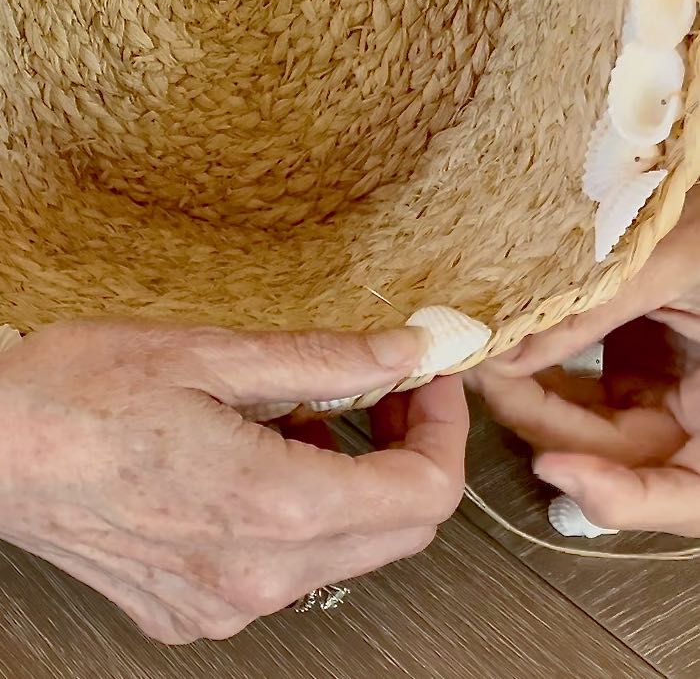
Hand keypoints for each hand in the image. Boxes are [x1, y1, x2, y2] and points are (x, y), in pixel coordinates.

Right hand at [0, 320, 467, 643]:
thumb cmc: (82, 393)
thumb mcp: (214, 355)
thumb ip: (327, 360)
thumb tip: (404, 353)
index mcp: (274, 509)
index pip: (425, 494)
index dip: (445, 432)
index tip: (429, 383)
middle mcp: (259, 576)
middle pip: (400, 528)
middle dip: (410, 451)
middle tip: (385, 393)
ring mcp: (228, 602)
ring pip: (350, 547)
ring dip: (356, 478)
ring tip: (311, 418)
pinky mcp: (199, 607)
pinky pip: (294, 565)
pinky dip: (306, 508)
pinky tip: (266, 458)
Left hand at [466, 190, 699, 536]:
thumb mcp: (679, 267)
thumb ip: (596, 313)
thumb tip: (506, 350)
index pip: (680, 498)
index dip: (616, 494)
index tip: (553, 466)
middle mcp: (694, 428)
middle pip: (613, 459)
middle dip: (542, 421)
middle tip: (486, 376)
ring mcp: (665, 404)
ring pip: (586, 428)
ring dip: (531, 395)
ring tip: (489, 355)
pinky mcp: (640, 379)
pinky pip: (583, 395)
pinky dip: (542, 373)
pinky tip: (511, 346)